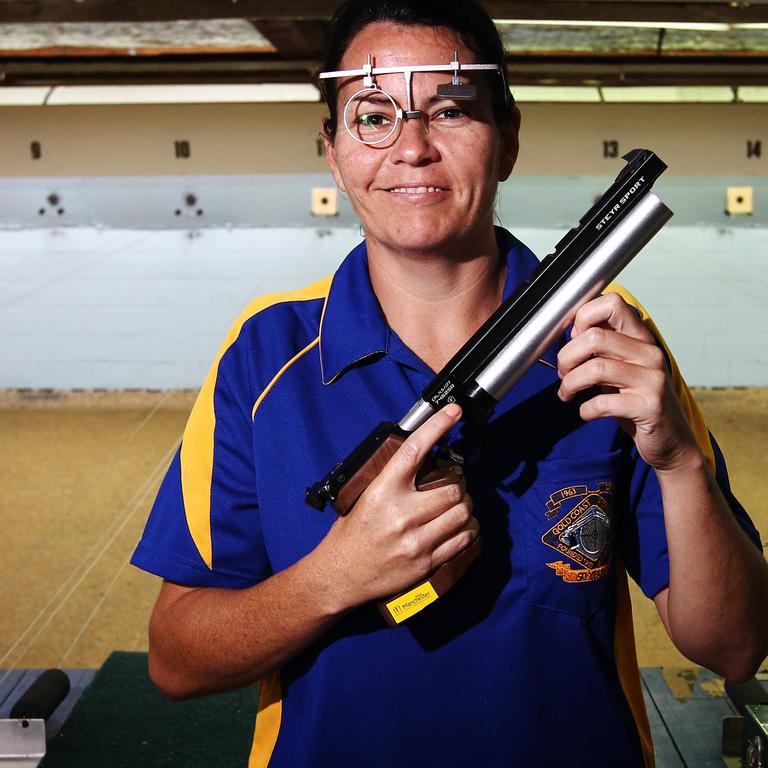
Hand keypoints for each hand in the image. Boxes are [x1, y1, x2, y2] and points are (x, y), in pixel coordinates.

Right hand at [316, 403, 478, 609]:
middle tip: (455, 482)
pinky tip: (460, 525)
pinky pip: (463, 539)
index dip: (437, 426)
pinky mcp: (426, 561)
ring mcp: (416, 540)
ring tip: (457, 505)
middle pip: (452, 487)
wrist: (339, 576)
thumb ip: (392, 478)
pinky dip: (468, 528)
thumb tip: (421, 456)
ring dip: (465, 506)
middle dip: (459, 482)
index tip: (453, 412)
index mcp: (382, 491)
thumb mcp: (364, 496)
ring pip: (462, 512)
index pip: (414, 450)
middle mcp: (401, 513)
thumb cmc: (350, 534)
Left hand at [556, 292, 700, 471]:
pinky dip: (585, 409)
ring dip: (570, 383)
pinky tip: (585, 412)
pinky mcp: (650, 407)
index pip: (612, 304)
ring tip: (567, 393)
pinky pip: (603, 403)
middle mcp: (650, 353)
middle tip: (563, 373)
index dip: (584, 317)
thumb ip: (601, 348)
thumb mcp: (620, 368)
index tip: (573, 339)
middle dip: (567, 356)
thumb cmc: (637, 402)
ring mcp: (652, 380)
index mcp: (641, 339)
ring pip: (595, 368)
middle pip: (595, 337)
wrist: (670, 441)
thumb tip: (572, 331)